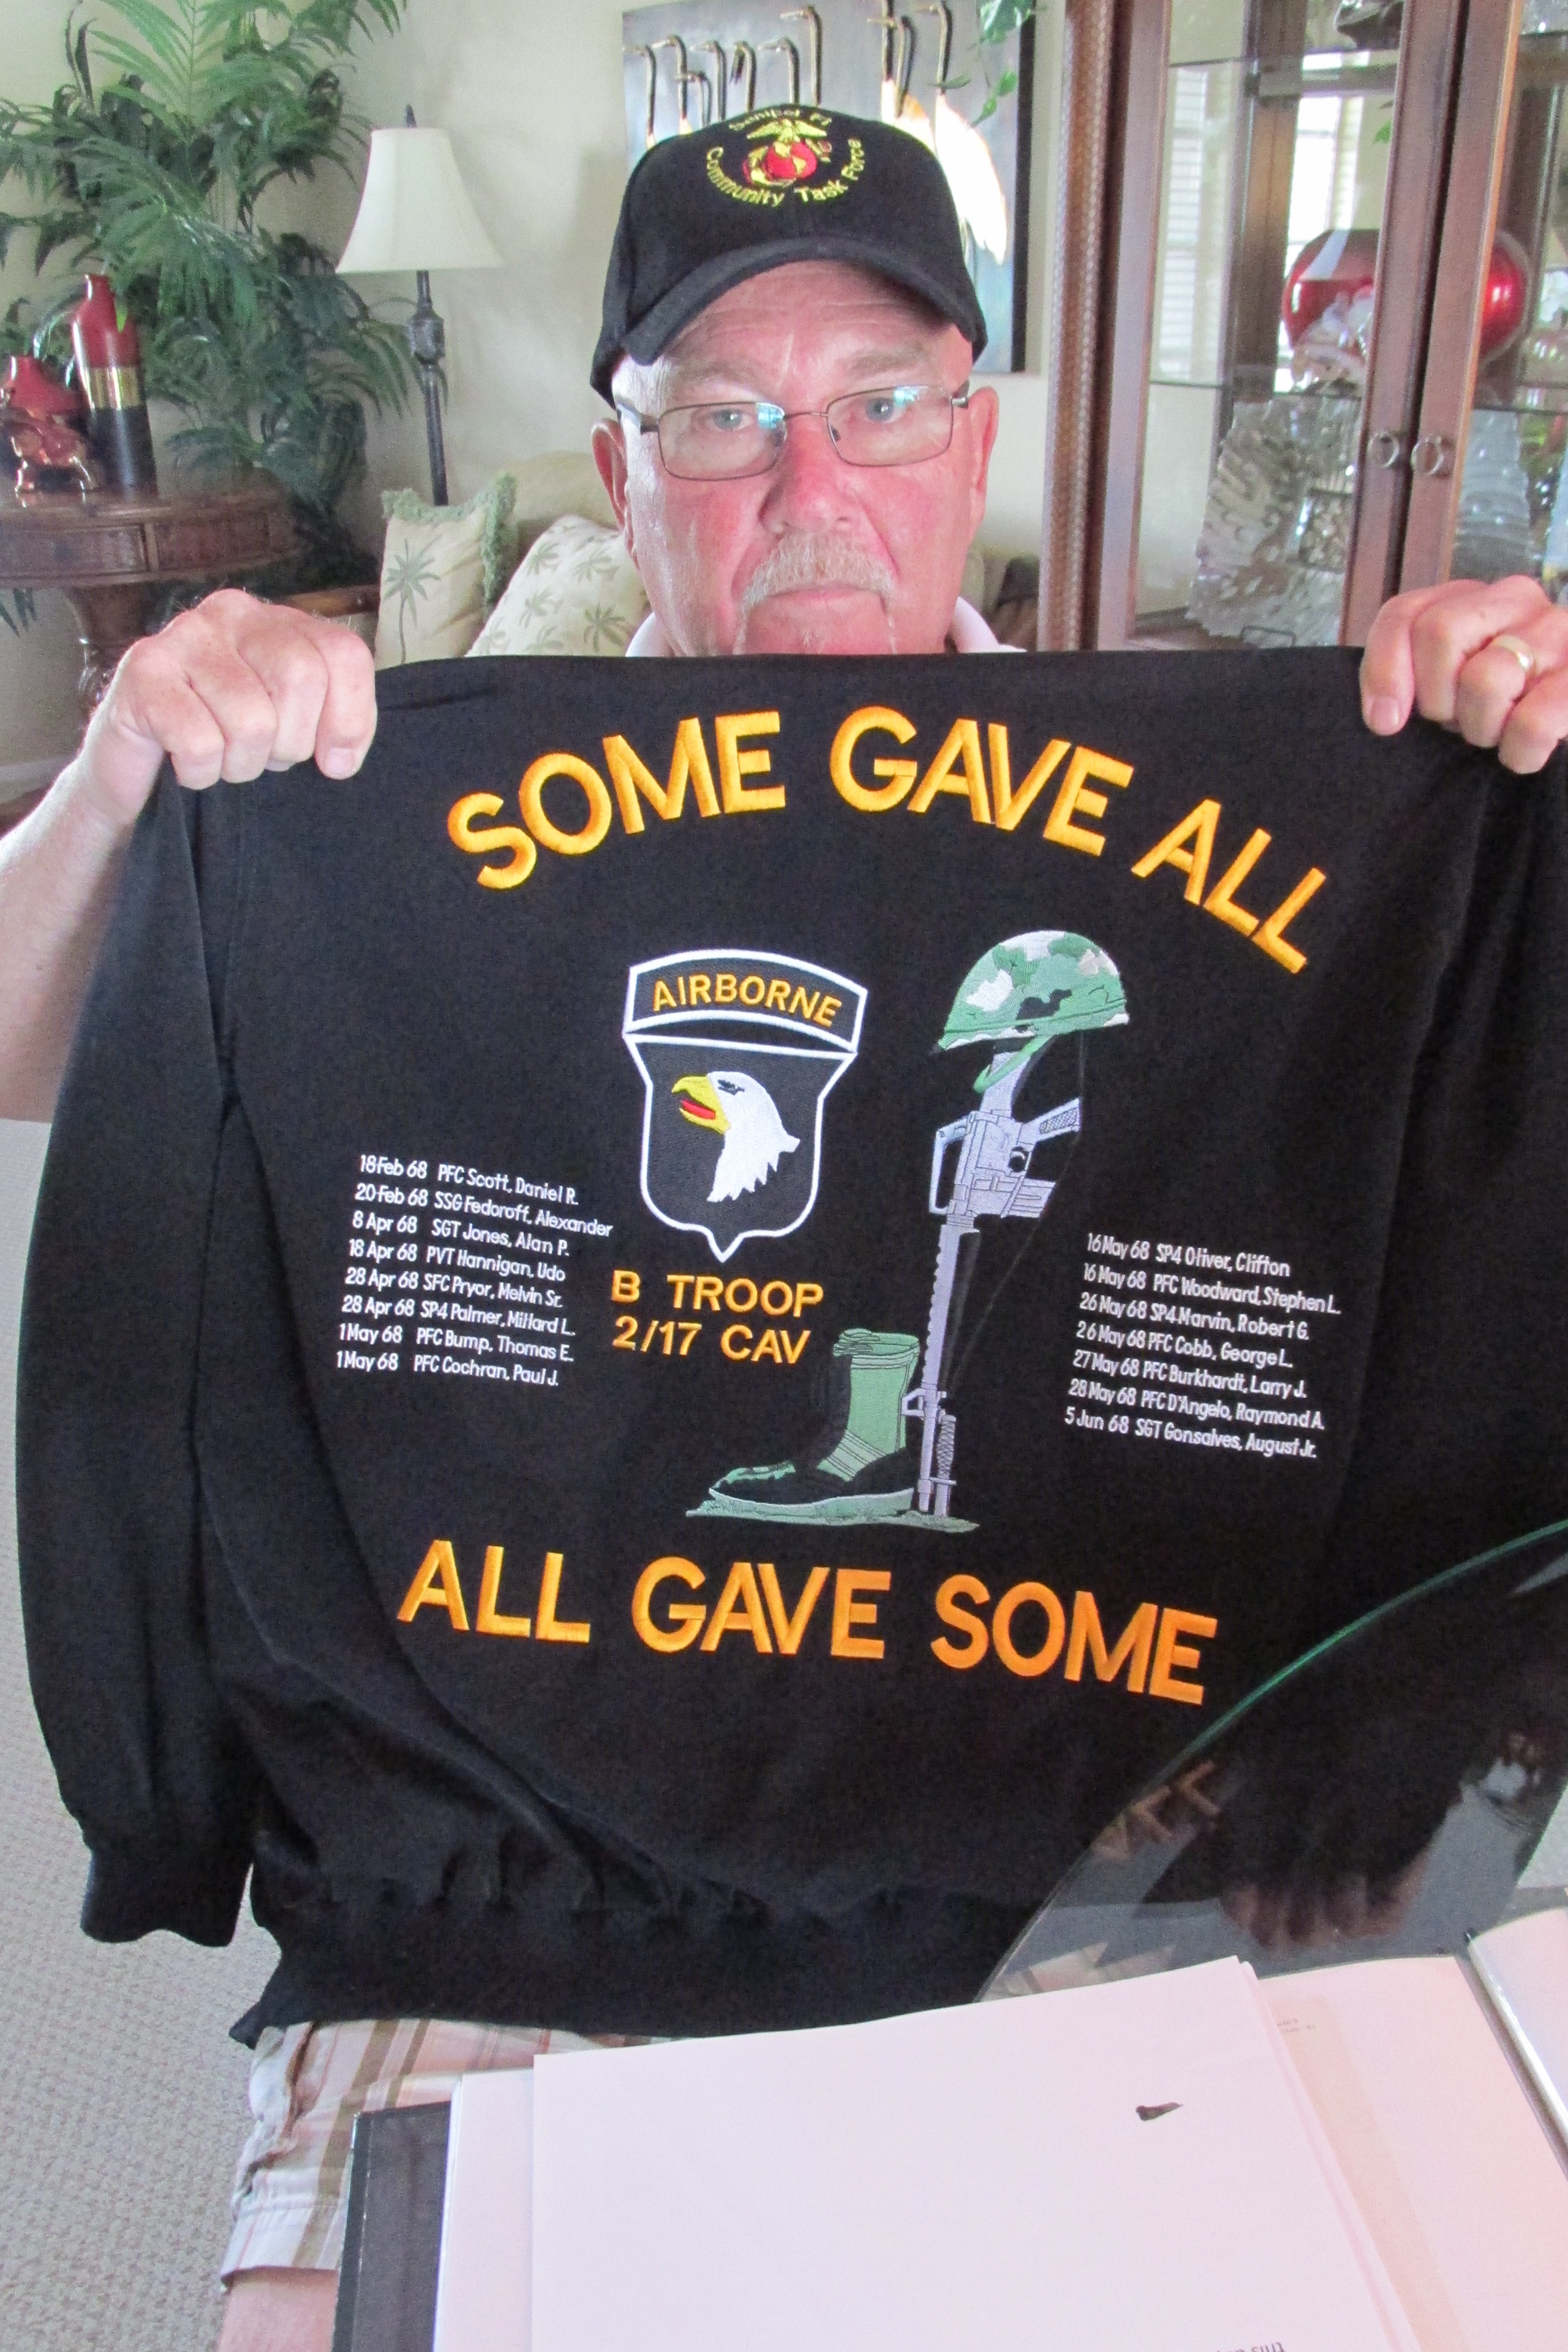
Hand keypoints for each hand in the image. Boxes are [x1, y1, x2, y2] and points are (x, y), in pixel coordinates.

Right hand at [68, 587, 377, 831]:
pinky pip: (200, 742)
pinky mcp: (144, 671)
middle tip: (263, 755)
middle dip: (290, 743)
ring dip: (242, 763)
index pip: (344, 655)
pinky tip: (187, 763)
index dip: (349, 719)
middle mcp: (233, 613)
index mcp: (279, 620)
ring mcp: (184, 635)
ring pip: (252, 721)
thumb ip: (338, 726)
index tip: (333, 760)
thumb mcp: (295, 728)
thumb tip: (342, 759)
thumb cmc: (225, 738)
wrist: (136, 768)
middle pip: (301, 678)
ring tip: (222, 757)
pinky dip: (200, 772)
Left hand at [1360, 575, 1567, 774]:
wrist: (1564, 716)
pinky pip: (1531, 723)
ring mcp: (1557, 634)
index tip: (1384, 722)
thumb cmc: (1507, 708)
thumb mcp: (1452, 687)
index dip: (1383, 670)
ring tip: (1498, 731)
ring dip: (1481, 727)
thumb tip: (1384, 716)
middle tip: (1460, 722)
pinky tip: (1523, 753)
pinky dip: (1518, 752)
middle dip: (1438, 698)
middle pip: (1439, 632)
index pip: (1404, 614)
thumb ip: (1414, 677)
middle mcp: (1518, 601)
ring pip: (1485, 679)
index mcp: (1475, 599)